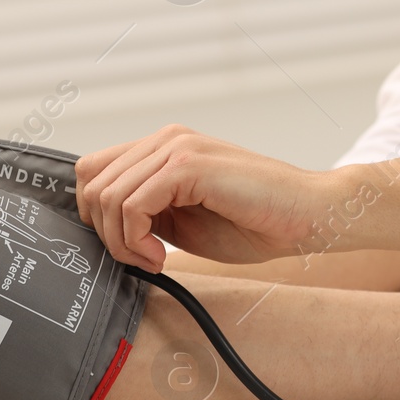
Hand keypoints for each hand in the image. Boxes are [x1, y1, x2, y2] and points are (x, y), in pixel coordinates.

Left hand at [75, 127, 334, 269]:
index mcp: (163, 149)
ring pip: (107, 196)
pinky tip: (162, 255)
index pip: (94, 171)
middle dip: (106, 233)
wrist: (308, 216)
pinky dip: (135, 239)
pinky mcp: (188, 165)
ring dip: (122, 242)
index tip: (127, 247)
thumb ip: (147, 214)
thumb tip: (106, 231)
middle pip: (91, 183)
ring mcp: (177, 148)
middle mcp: (166, 140)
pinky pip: (132, 204)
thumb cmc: (256, 222)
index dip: (97, 216)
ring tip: (155, 259)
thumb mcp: (184, 220)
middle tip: (140, 259)